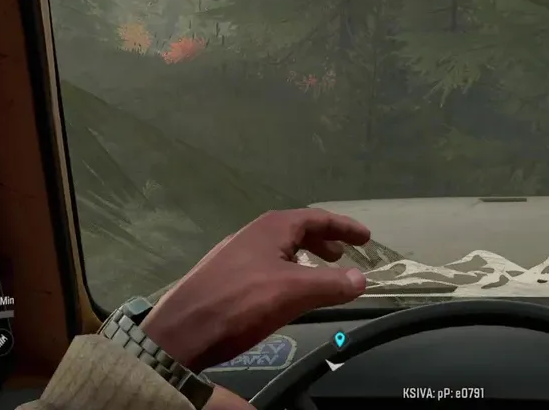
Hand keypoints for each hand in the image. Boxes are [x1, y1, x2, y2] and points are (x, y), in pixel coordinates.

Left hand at [140, 208, 370, 374]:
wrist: (182, 331)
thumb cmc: (241, 303)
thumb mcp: (294, 292)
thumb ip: (332, 284)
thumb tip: (362, 279)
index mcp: (272, 227)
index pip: (317, 218)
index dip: (344, 227)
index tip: (366, 238)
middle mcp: (253, 234)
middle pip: (297, 230)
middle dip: (324, 241)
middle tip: (344, 256)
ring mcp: (235, 255)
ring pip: (279, 250)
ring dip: (304, 259)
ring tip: (319, 276)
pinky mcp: (224, 277)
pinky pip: (265, 266)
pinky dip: (286, 273)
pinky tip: (285, 294)